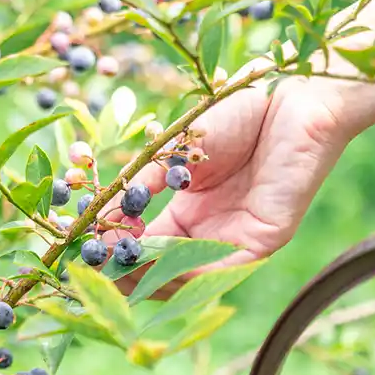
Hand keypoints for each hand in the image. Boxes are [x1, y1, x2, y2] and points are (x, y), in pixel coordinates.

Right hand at [102, 75, 354, 277]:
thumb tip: (101, 214)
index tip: (82, 248)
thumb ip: (144, 184)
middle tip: (94, 266)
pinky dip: (183, 269)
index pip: (148, 248)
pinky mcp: (263, 241)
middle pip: (163, 273)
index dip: (115, 251)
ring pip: (187, 278)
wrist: (292, 95)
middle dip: (126, 272)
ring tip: (117, 262)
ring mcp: (238, 242)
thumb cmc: (240, 113)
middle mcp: (213, 236)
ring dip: (149, 274)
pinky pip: (218, 269)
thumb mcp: (177, 152)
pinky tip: (154, 258)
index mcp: (192, 214)